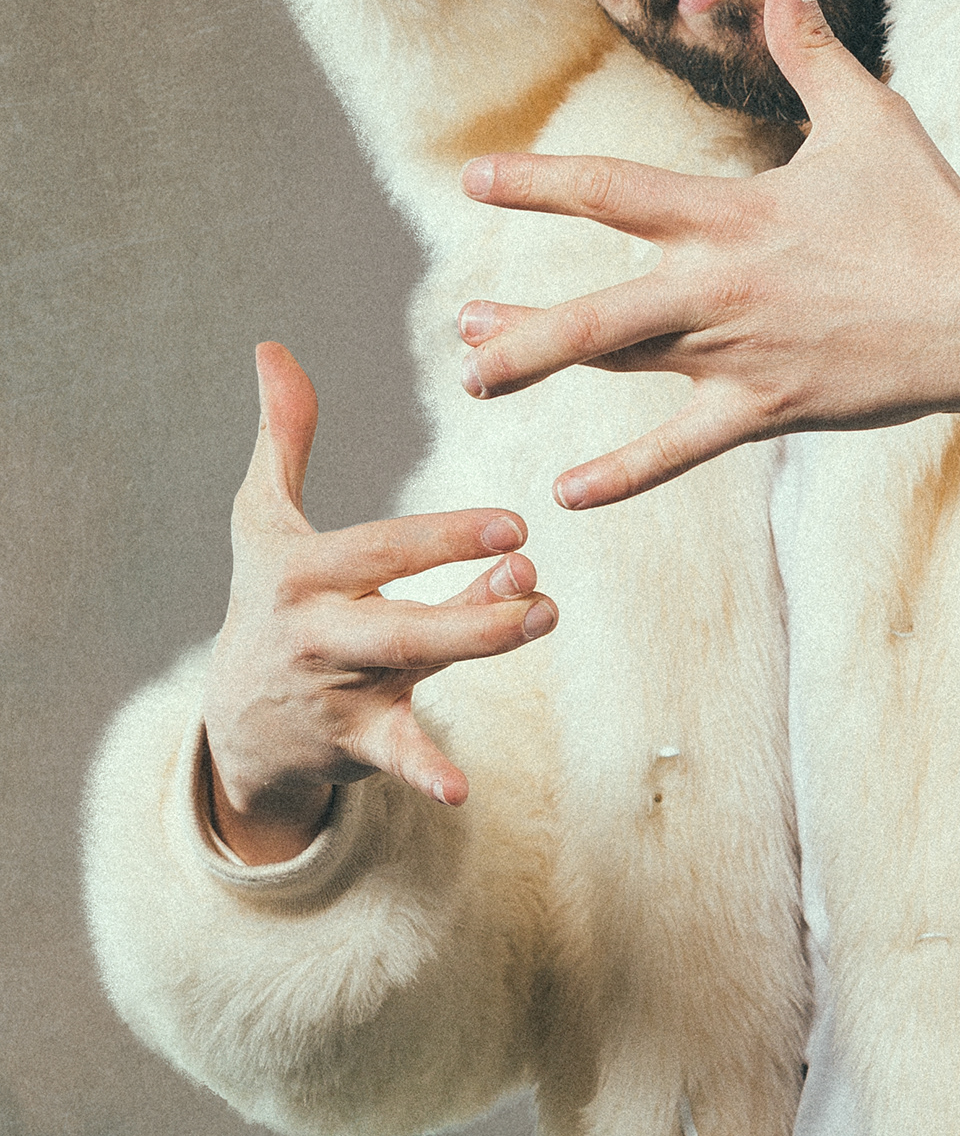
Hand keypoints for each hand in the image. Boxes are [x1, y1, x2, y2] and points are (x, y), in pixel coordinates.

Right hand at [200, 343, 558, 864]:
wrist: (240, 719)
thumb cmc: (269, 602)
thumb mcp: (262, 521)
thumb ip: (282, 437)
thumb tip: (273, 346)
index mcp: (300, 573)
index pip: (382, 549)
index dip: (448, 537)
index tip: (517, 523)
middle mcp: (316, 633)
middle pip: (400, 619)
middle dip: (470, 601)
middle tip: (536, 573)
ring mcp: (338, 691)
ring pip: (418, 669)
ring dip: (478, 643)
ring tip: (543, 616)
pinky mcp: (358, 741)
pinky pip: (398, 754)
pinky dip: (426, 772)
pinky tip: (460, 790)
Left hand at [455, 0, 959, 507]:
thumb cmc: (930, 213)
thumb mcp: (867, 118)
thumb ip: (809, 48)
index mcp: (735, 215)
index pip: (615, 192)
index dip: (540, 184)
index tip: (473, 181)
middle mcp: (725, 289)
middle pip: (601, 315)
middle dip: (522, 328)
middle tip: (459, 330)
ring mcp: (745, 357)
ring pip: (626, 368)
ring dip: (549, 370)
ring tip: (478, 374)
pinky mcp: (772, 409)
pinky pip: (684, 448)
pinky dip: (626, 474)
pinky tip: (567, 493)